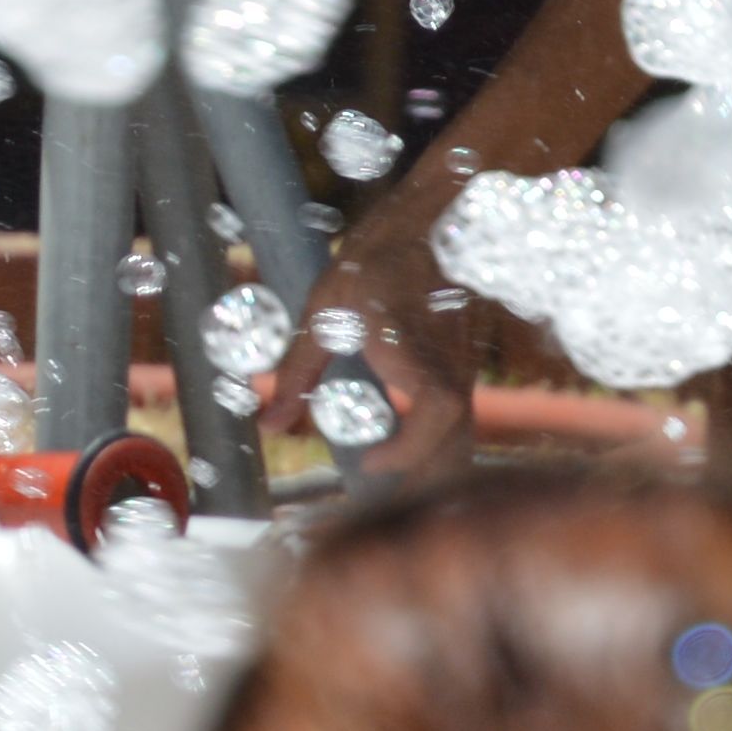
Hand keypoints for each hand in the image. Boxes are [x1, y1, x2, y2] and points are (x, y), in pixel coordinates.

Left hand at [267, 241, 474, 476]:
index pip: (434, 422)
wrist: (429, 226)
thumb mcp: (324, 314)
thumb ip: (297, 374)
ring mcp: (463, 372)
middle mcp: (451, 372)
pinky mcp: (463, 369)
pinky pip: (458, 422)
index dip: (405, 452)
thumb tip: (268, 424)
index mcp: (420, 360)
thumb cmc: (375, 263)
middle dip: (421, 486)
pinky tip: (409, 455)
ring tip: (391, 492)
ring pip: (462, 440)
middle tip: (376, 504)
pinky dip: (436, 448)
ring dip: (430, 471)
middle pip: (455, 449)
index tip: (369, 463)